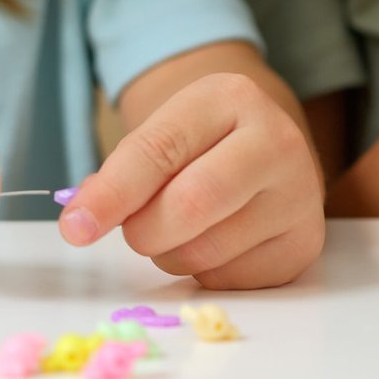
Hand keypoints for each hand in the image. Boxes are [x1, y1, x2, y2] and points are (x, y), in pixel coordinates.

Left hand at [57, 73, 323, 289]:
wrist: (265, 150)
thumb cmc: (200, 146)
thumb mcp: (161, 135)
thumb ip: (119, 174)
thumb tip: (81, 220)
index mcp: (228, 98)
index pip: (158, 150)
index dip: (112, 194)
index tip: (75, 227)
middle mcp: (276, 141)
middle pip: (190, 205)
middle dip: (144, 230)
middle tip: (134, 230)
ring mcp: (299, 195)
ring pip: (206, 251)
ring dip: (170, 254)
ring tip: (180, 229)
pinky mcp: (304, 244)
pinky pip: (229, 279)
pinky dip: (203, 272)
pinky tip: (215, 243)